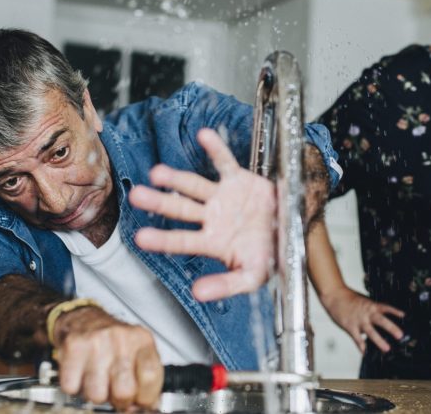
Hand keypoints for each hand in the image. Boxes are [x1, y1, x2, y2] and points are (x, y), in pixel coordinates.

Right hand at [52, 306, 163, 410]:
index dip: (145, 397)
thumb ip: (146, 379)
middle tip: (115, 391)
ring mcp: (97, 342)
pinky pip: (72, 387)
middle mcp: (121, 339)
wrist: (83, 319)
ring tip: (97, 380)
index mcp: (142, 340)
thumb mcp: (138, 352)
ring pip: (97, 395)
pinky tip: (82, 374)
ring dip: (96, 394)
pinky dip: (75, 387)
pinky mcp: (74, 347)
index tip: (139, 400)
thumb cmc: (113, 341)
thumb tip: (148, 406)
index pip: (151, 376)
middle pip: (124, 391)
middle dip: (120, 400)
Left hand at [129, 128, 276, 301]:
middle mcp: (211, 217)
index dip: (162, 239)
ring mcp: (222, 197)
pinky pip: (224, 162)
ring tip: (158, 173)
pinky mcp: (238, 180)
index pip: (181, 241)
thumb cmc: (270, 257)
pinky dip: (215, 149)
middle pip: (180, 209)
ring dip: (177, 178)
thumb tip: (197, 293)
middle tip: (137, 196)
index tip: (140, 238)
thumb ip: (225, 285)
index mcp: (212, 242)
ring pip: (194, 185)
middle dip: (159, 202)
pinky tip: (203, 135)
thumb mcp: (251, 277)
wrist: (293, 233)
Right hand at [320, 286, 404, 352]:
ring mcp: (358, 320)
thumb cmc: (348, 298)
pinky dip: (361, 346)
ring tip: (386, 348)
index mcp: (371, 305)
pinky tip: (365, 352)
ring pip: (371, 332)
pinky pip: (357, 338)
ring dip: (379, 341)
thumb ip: (372, 309)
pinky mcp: (350, 326)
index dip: (395, 311)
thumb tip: (381, 315)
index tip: (404, 316)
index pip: (385, 308)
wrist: (334, 295)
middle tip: (400, 335)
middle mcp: (366, 313)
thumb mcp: (363, 300)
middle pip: (381, 320)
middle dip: (391, 328)